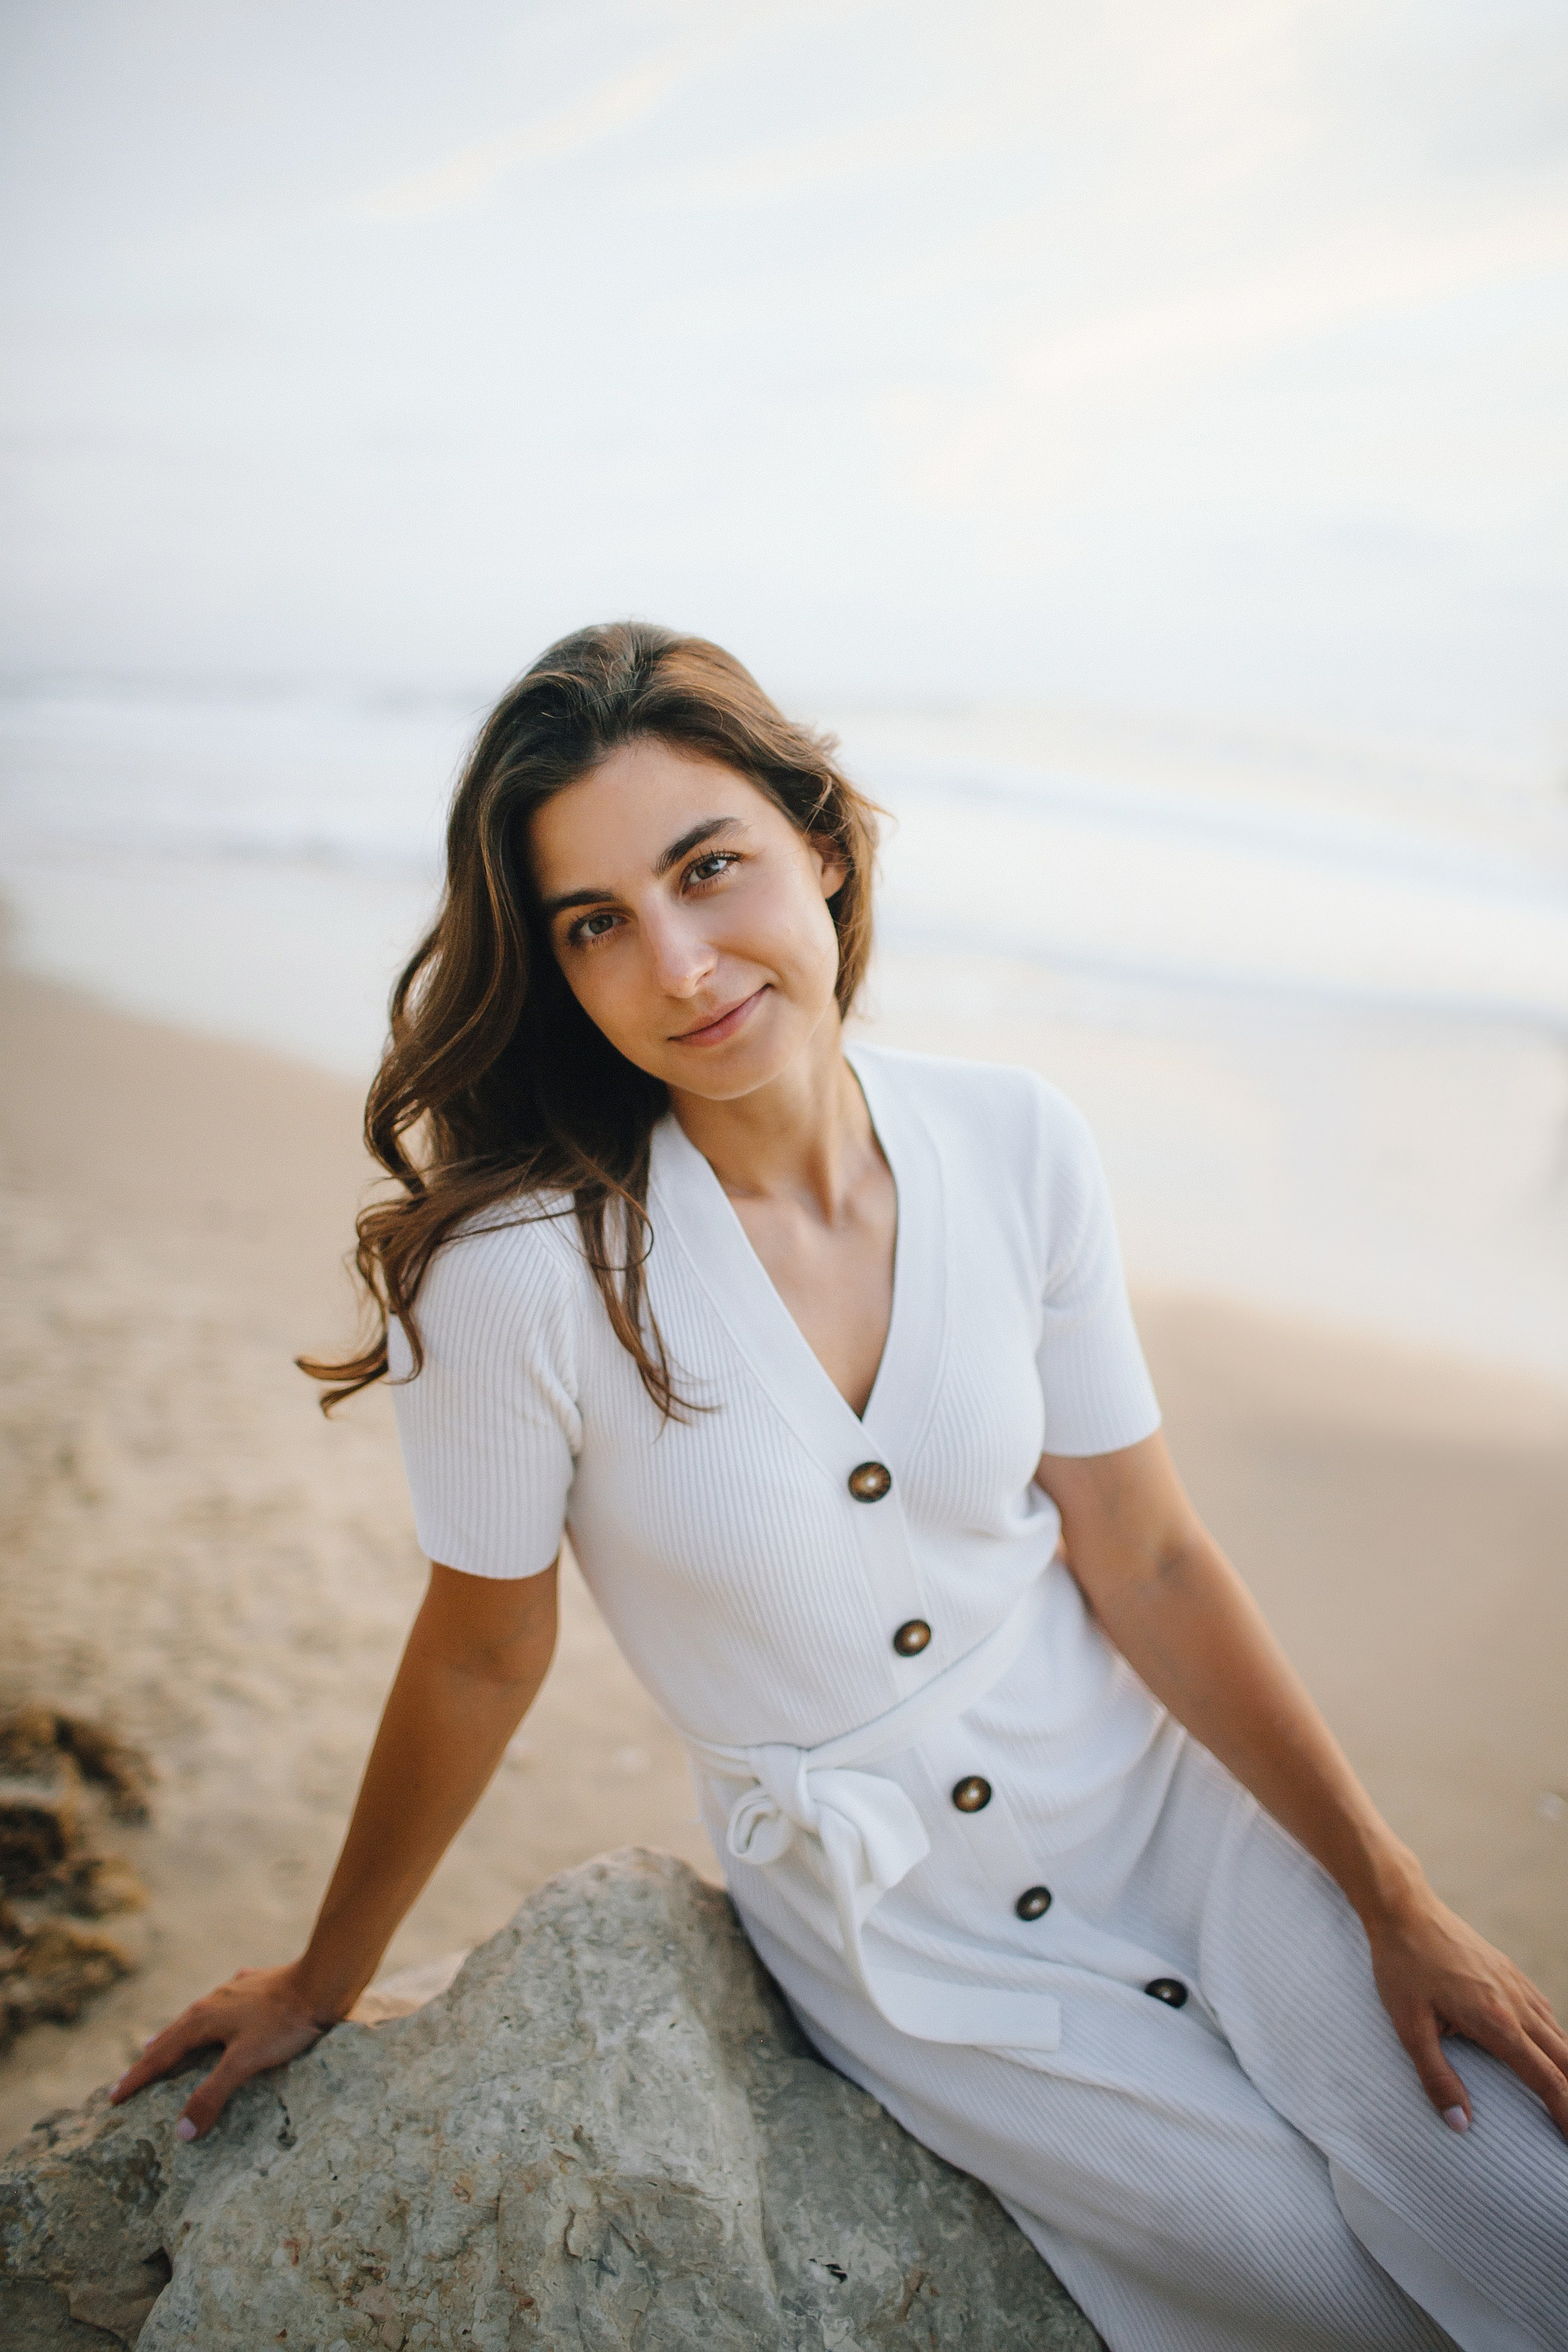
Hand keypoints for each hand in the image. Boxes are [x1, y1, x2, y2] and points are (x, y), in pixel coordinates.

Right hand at [108, 1962, 338, 2139]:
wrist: (321, 1981)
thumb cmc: (284, 2023)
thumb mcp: (245, 2063)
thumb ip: (212, 2095)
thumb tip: (181, 2131)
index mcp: (202, 2019)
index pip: (160, 2056)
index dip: (136, 2078)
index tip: (112, 2098)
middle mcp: (212, 2001)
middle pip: (172, 2034)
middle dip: (150, 2058)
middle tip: (131, 2077)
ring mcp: (234, 1990)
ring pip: (196, 2017)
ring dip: (177, 2036)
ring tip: (162, 2044)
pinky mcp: (256, 1985)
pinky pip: (223, 2005)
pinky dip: (209, 2019)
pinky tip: (219, 2013)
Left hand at [1366, 1887, 1567, 2137]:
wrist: (1404, 1909)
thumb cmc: (1402, 1968)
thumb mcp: (1409, 2027)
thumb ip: (1436, 2077)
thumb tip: (1461, 2124)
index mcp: (1497, 2022)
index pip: (1546, 2079)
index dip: (1565, 2113)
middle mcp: (1517, 2004)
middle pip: (1564, 2059)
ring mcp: (1517, 1985)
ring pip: (1559, 2035)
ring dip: (1567, 2068)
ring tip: (1566, 2096)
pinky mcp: (1510, 1972)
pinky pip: (1545, 2012)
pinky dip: (1557, 2040)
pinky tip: (1551, 2050)